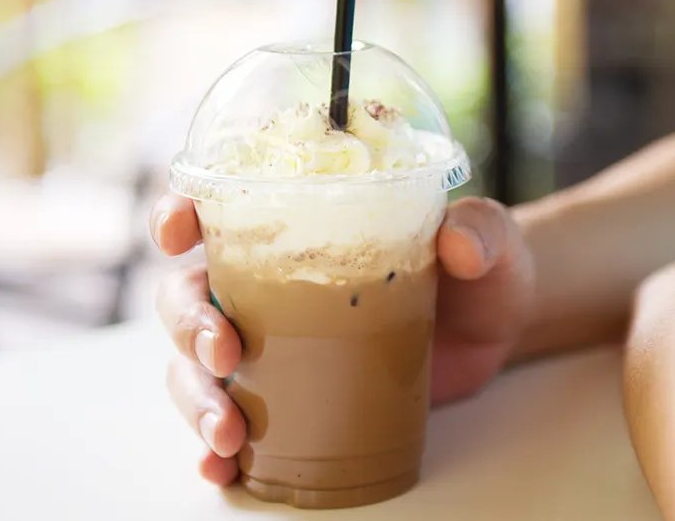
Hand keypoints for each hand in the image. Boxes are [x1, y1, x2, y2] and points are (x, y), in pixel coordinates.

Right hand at [150, 194, 535, 484]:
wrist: (497, 325)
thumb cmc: (481, 266)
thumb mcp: (489, 240)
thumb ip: (479, 232)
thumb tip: (461, 246)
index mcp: (300, 225)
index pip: (218, 207)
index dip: (179, 214)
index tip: (177, 235)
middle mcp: (269, 282)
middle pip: (189, 296)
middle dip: (190, 327)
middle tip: (223, 353)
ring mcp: (275, 343)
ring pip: (197, 365)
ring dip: (196, 399)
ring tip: (225, 435)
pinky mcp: (291, 394)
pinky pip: (233, 418)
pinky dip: (215, 447)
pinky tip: (220, 468)